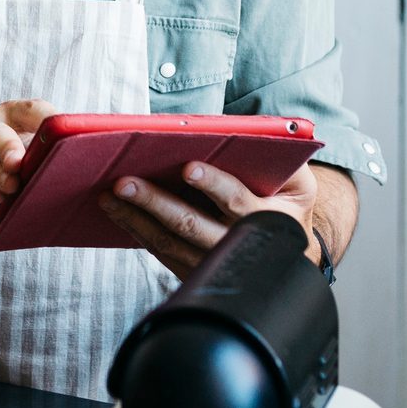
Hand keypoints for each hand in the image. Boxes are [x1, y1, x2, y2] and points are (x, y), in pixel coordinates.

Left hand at [101, 159, 319, 278]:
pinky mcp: (192, 272)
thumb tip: (252, 136)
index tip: (188, 168)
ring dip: (135, 219)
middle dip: (156, 204)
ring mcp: (212, 265)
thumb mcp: (298, 183)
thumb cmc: (286, 206)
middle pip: (192, 226)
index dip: (215, 185)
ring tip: (108, 196)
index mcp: (267, 222)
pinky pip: (160, 252)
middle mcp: (236, 247)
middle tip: (125, 183)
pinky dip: (136, 232)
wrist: (285, 258)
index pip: (238, 202)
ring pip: (169, 243)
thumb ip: (284, 159)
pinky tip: (115, 211)